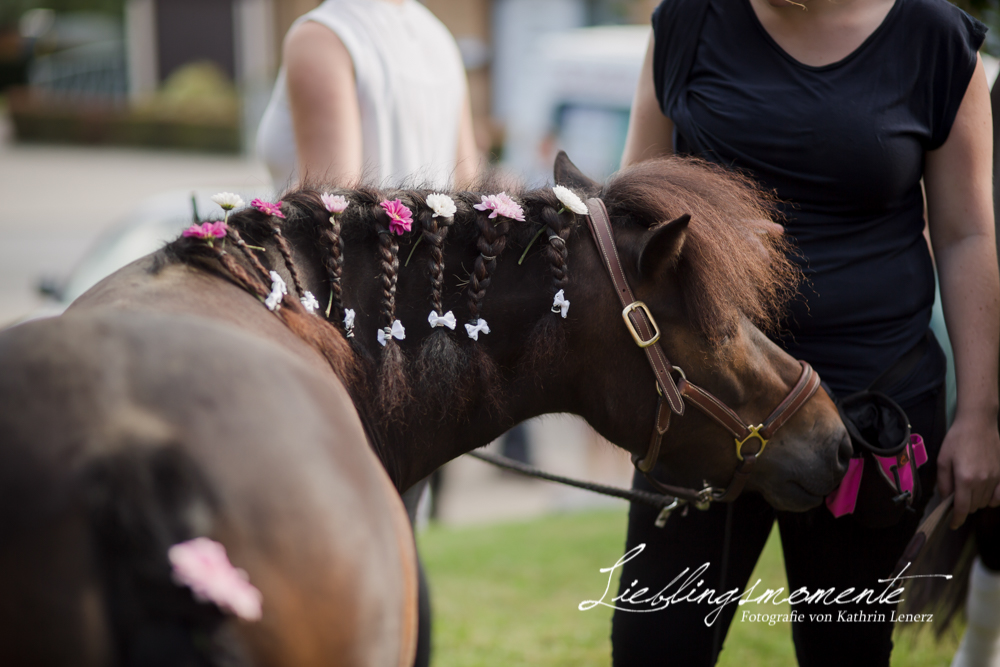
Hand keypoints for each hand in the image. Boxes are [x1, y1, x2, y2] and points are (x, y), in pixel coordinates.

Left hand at [936, 412, 999, 527]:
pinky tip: (983, 493)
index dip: (957, 519)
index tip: (953, 525)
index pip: (963, 508)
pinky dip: (991, 499)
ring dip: (975, 502)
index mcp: (965, 478)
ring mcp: (996, 478)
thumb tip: (945, 499)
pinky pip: (999, 496)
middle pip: (974, 506)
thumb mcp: (943, 460)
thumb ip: (943, 483)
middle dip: (963, 507)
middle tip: (956, 498)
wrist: (978, 424)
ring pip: (985, 502)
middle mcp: (983, 481)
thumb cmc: (957, 440)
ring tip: (967, 491)